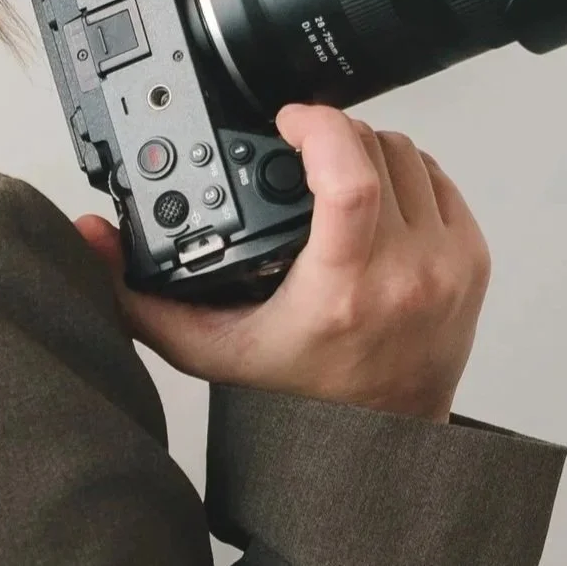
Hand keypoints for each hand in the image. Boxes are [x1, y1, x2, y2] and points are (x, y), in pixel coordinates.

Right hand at [74, 103, 490, 421]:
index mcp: (343, 290)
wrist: (379, 444)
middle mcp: (406, 274)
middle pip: (376, 150)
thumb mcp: (208, 350)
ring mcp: (447, 265)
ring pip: (411, 157)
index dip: (319, 127)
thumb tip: (94, 235)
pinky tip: (376, 201)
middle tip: (299, 153)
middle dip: (333, 137)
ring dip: (369, 152)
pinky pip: (441, 181)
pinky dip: (405, 177)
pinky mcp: (472, 261)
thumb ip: (139, 296)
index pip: (349, 176)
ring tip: (334, 175)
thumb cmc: (299, 400)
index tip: (289, 121)